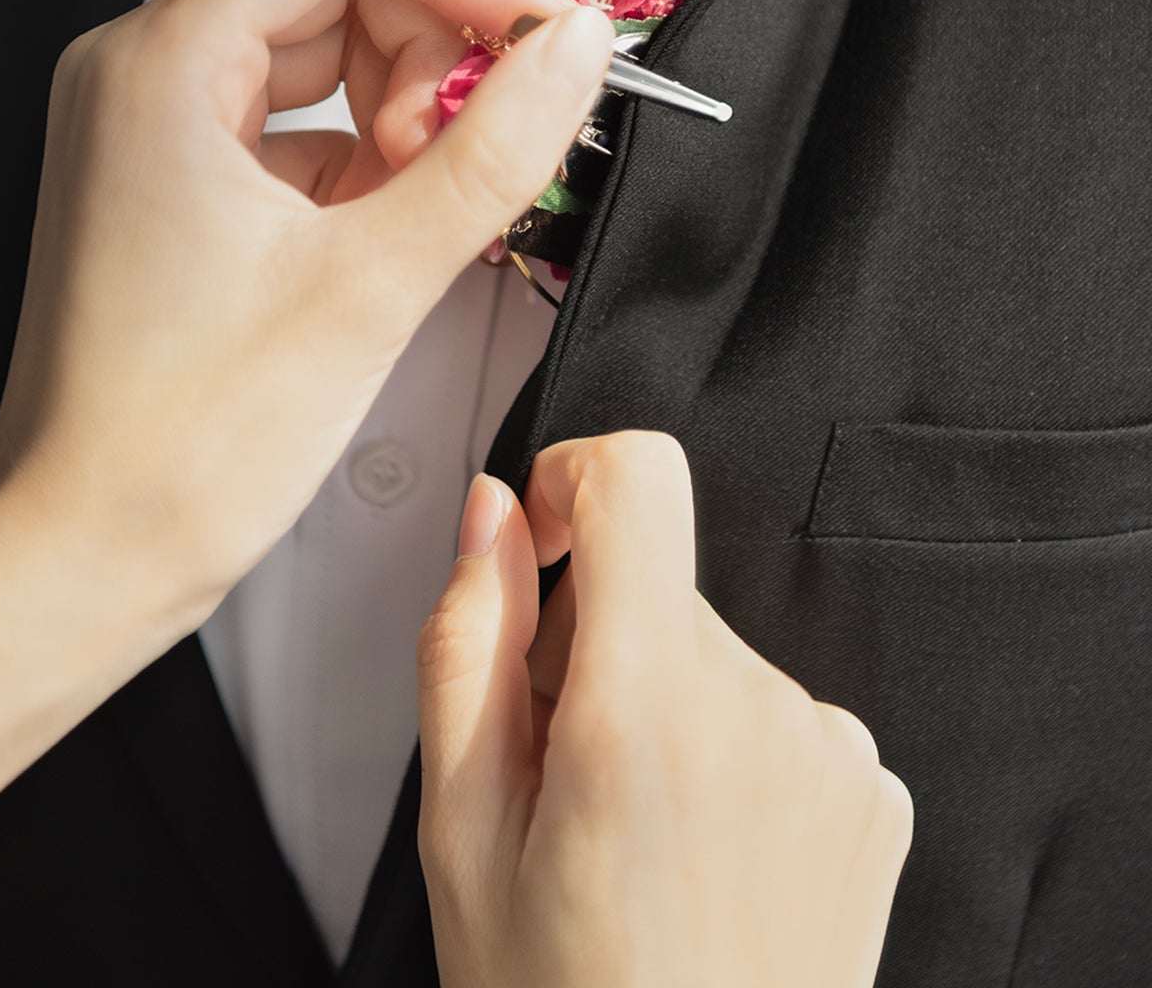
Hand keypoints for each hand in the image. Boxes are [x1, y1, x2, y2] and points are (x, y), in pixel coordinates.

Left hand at [0, 0, 612, 626]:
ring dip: (409, 102)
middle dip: (434, 45)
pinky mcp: (181, 174)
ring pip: (326, 44)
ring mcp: (158, 121)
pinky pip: (301, 115)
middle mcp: (145, 71)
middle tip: (490, 140)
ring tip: (435, 198)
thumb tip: (573, 50)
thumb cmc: (176, 448)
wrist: (83, 558)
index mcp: (162, 65)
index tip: (536, 35)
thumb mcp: (370, 287)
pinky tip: (400, 224)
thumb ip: (492, 151)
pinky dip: (371, 152)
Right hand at [417, 432, 912, 987]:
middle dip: (596, 644)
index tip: (543, 554)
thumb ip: (468, 641)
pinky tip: (703, 858)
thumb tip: (492, 511)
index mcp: (647, 707)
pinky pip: (780, 714)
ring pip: (715, 653)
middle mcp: (762, 709)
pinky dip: (732, 756)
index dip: (574, 482)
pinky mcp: (873, 789)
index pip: (640, 476)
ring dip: (664, 707)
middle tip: (563, 776)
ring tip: (635, 837)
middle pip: (661, 581)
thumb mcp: (461, 831)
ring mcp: (834, 751)